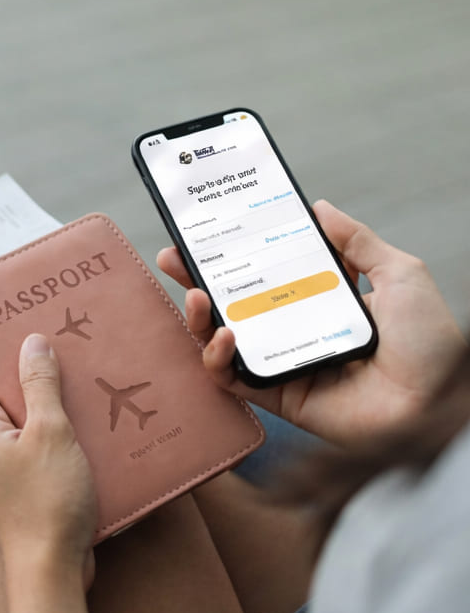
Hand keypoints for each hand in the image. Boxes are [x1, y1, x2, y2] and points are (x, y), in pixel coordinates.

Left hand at [0, 333, 96, 587]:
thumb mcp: (50, 432)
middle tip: (60, 346)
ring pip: (21, 423)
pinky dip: (55, 434)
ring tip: (79, 380)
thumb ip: (39, 384)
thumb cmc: (46, 501)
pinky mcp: (20, 488)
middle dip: (28, 372)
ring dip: (47, 404)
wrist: (50, 571)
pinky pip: (34, 449)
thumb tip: (30, 343)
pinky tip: (86, 426)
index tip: (22, 325)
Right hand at [157, 200, 465, 447]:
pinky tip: (223, 336)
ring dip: (198, 317)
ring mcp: (284, 364)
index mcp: (323, 302)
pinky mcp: (278, 396)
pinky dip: (216, 358)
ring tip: (193, 295)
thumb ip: (358, 241)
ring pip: (222, 340)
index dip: (235, 254)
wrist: (438, 405)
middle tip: (173, 255)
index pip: (267, 273)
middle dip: (197, 278)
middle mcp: (297, 331)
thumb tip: (319, 206)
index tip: (210, 232)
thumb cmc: (432, 345)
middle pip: (234, 303)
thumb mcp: (401, 275)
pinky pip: (233, 378)